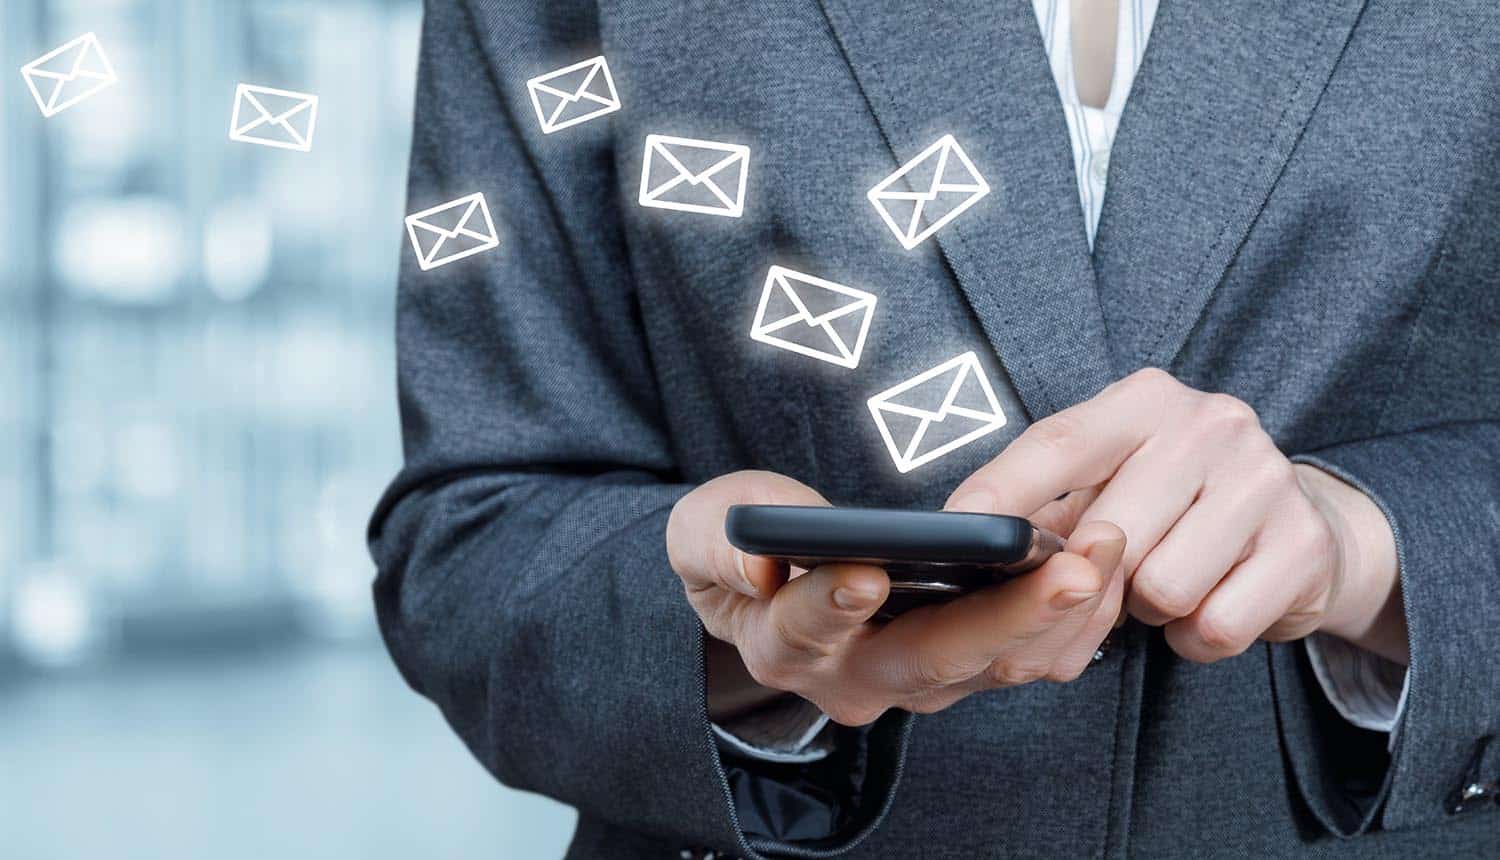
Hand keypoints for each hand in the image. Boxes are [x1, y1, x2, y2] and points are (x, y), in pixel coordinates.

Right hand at [667, 470, 1126, 726]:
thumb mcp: (699, 533)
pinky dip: (1075, 614)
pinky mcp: (969, 668)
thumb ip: (719, 544)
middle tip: (1070, 569)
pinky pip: (1032, 655)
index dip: (833, 603)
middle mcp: (857, 680)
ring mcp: (922, 680)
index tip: (867, 572)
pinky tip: (1104, 556)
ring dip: (1061, 612)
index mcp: (783, 646)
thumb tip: (761, 566)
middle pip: (935, 660)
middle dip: (1008, 616)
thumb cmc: (737, 551)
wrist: (771, 586)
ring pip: (1000, 665)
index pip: (805, 631)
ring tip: (1105, 545)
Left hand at [947, 369, 1405, 664]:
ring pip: (1160, 587)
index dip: (1002, 492)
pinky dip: (1197, 637)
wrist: (1303, 527)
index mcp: (1143, 401)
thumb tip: (971, 543)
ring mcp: (1264, 478)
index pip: (1058, 444)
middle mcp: (1209, 424)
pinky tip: (1210, 602)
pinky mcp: (1304, 544)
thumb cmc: (1173, 506)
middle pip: (1108, 535)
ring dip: (1149, 608)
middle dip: (1096, 576)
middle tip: (1115, 571)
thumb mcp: (1110, 480)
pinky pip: (1214, 627)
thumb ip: (1049, 505)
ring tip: (1167, 578)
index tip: (954, 530)